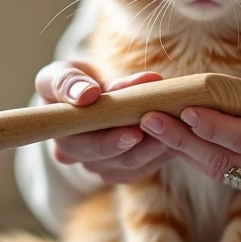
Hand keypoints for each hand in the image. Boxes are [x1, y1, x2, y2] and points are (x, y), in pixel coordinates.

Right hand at [34, 59, 173, 184]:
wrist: (86, 90)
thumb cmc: (71, 80)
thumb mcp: (61, 73)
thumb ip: (67, 81)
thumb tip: (87, 95)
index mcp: (61, 136)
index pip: (87, 145)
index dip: (112, 142)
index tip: (135, 132)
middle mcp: (78, 158)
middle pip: (116, 158)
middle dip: (145, 143)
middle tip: (169, 126)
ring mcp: (99, 165)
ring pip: (134, 163)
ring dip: (158, 146)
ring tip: (179, 126)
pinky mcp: (120, 168)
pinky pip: (145, 167)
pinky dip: (163, 153)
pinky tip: (179, 137)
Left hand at [138, 58, 240, 219]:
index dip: (211, 124)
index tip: (180, 108)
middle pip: (228, 158)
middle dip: (183, 138)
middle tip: (146, 118)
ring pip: (227, 173)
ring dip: (189, 151)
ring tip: (155, 127)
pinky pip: (239, 180)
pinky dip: (212, 159)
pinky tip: (186, 139)